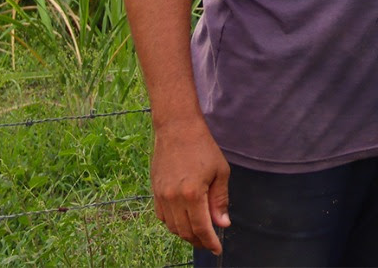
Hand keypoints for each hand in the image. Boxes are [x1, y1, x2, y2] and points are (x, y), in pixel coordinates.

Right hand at [150, 118, 230, 252]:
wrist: (177, 128)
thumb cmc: (202, 146)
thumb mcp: (220, 171)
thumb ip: (220, 200)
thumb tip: (222, 224)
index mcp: (193, 193)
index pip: (201, 228)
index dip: (210, 242)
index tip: (217, 249)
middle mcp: (174, 198)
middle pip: (186, 231)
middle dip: (199, 241)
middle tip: (210, 242)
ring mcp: (162, 195)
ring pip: (173, 227)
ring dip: (186, 234)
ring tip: (199, 234)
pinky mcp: (154, 191)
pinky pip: (163, 216)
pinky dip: (173, 224)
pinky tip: (184, 221)